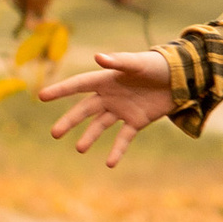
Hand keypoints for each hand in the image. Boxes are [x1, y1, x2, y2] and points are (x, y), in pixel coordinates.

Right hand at [35, 46, 171, 166]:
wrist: (180, 78)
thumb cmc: (157, 65)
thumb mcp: (138, 63)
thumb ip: (118, 62)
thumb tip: (97, 57)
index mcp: (107, 80)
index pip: (79, 85)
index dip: (61, 90)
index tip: (42, 96)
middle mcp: (110, 96)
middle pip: (85, 110)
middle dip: (70, 121)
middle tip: (55, 134)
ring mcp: (122, 110)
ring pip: (100, 125)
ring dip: (90, 137)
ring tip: (80, 149)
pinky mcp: (136, 121)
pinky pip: (124, 138)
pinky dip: (117, 150)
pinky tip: (110, 164)